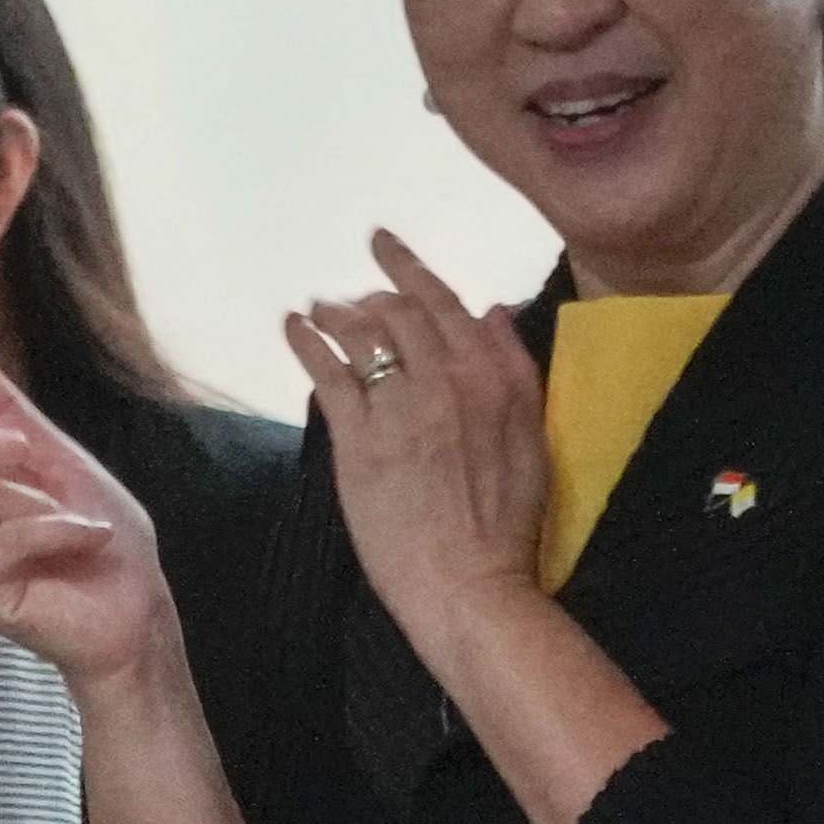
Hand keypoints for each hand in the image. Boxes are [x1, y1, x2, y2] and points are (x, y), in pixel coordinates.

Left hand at [282, 228, 550, 663]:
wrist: (467, 578)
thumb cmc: (505, 520)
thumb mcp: (532, 436)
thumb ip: (513, 368)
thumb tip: (490, 312)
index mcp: (495, 375)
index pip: (445, 304)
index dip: (408, 269)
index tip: (384, 245)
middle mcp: (447, 378)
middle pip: (399, 314)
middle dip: (368, 293)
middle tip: (346, 293)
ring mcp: (400, 405)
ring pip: (362, 337)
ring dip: (334, 313)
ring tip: (317, 307)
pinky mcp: (359, 438)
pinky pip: (327, 374)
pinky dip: (305, 343)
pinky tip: (292, 328)